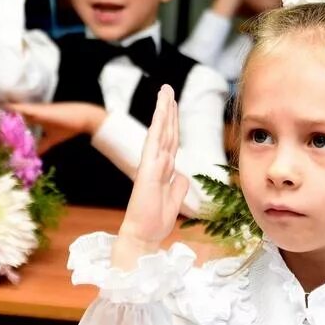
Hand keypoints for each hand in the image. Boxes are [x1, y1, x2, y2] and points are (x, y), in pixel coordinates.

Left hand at [7, 101, 105, 153]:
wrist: (83, 118)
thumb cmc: (69, 126)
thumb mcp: (52, 139)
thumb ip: (42, 145)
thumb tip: (34, 156)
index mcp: (35, 117)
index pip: (17, 117)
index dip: (5, 118)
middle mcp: (33, 112)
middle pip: (12, 110)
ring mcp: (35, 109)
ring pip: (14, 107)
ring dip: (1, 108)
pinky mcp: (38, 110)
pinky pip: (21, 108)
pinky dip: (11, 108)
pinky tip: (0, 106)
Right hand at [112, 86, 189, 268]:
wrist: (142, 236)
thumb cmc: (155, 221)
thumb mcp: (175, 199)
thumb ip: (178, 184)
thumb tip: (182, 174)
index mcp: (162, 169)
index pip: (170, 140)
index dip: (173, 121)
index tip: (173, 103)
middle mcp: (156, 163)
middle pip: (165, 131)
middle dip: (167, 109)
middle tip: (168, 88)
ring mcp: (150, 166)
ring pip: (160, 133)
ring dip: (163, 112)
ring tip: (165, 93)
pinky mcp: (147, 172)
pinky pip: (154, 145)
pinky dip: (157, 128)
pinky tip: (160, 114)